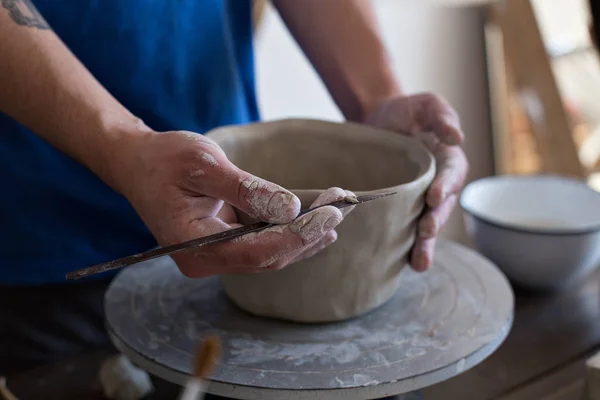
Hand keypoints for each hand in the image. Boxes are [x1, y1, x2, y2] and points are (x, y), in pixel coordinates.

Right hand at [118, 130, 353, 277]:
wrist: (137, 163)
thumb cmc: (164, 160)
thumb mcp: (204, 165)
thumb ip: (247, 189)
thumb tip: (290, 208)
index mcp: (194, 246)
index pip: (256, 252)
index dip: (297, 236)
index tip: (329, 216)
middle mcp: (206, 259)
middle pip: (268, 257)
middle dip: (307, 235)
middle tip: (341, 209)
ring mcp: (215, 254)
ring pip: (270, 254)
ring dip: (304, 235)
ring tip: (336, 213)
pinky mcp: (224, 243)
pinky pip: (262, 243)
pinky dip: (288, 230)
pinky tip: (314, 219)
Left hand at [365, 93, 468, 271]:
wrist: (376, 119)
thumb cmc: (406, 110)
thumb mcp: (426, 105)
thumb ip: (441, 117)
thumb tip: (458, 136)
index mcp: (448, 160)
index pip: (452, 175)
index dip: (446, 186)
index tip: (435, 197)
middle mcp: (438, 184)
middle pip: (442, 207)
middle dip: (436, 221)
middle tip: (427, 232)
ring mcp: (419, 198)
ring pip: (427, 224)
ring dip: (425, 244)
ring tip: (419, 263)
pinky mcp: (399, 207)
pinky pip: (405, 227)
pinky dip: (405, 246)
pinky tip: (403, 264)